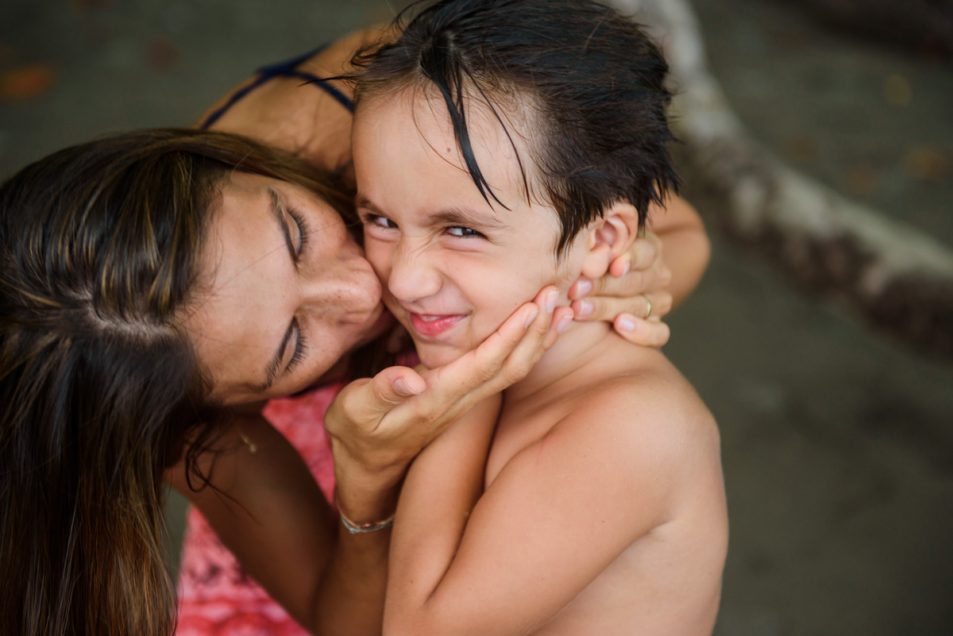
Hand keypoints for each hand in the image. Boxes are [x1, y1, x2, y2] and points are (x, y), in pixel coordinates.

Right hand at [325, 286, 570, 520]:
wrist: (368, 467)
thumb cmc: (357, 434)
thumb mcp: (355, 412)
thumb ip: (381, 393)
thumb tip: (409, 380)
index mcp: (436, 399)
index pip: (483, 364)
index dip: (510, 335)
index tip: (533, 306)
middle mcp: (460, 401)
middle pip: (511, 365)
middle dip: (536, 329)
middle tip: (559, 291)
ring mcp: (467, 401)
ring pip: (515, 369)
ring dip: (540, 337)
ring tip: (564, 305)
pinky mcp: (467, 397)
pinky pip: (507, 371)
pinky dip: (529, 347)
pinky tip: (542, 329)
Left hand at [568, 231, 671, 346]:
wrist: (592, 297)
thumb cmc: (588, 265)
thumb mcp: (592, 250)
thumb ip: (595, 247)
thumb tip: (593, 250)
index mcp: (648, 250)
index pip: (645, 252)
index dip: (629, 259)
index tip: (611, 266)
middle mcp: (657, 276)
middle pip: (636, 281)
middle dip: (603, 285)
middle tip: (576, 289)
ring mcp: (659, 302)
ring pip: (640, 306)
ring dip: (608, 308)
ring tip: (580, 309)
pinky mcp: (658, 328)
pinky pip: (658, 332)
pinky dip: (641, 331)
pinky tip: (620, 326)